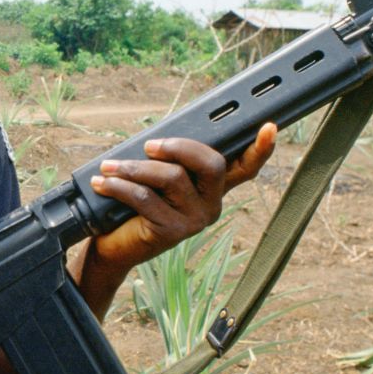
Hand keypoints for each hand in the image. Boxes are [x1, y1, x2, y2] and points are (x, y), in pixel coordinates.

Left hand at [85, 123, 277, 278]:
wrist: (113, 247)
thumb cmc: (133, 205)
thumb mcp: (154, 178)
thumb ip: (168, 160)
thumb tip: (158, 139)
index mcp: (212, 188)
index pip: (245, 167)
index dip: (260, 149)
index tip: (269, 127)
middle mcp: (211, 205)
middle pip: (211, 164)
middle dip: (178, 146)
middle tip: (149, 145)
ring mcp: (195, 220)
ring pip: (172, 177)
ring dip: (134, 168)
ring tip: (109, 166)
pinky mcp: (172, 232)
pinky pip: (146, 198)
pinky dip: (119, 186)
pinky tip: (103, 182)